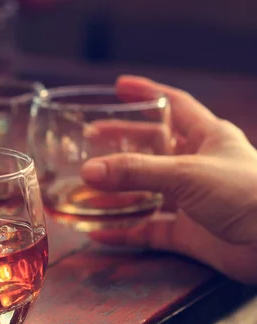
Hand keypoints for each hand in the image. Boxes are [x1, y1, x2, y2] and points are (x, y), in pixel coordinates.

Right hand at [80, 75, 256, 282]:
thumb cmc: (247, 194)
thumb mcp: (188, 173)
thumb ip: (137, 171)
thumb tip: (89, 170)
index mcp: (209, 137)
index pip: (175, 104)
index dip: (147, 92)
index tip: (120, 86)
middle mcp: (198, 166)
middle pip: (152, 148)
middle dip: (121, 143)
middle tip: (90, 139)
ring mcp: (192, 201)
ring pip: (146, 191)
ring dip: (117, 191)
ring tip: (87, 186)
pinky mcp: (188, 234)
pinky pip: (148, 230)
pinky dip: (124, 232)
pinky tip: (99, 232)